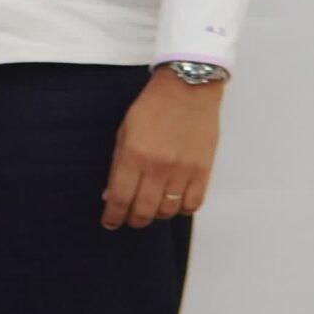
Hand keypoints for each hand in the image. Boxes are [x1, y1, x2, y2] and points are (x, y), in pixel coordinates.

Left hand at [101, 71, 223, 228]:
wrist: (188, 90)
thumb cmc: (152, 108)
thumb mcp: (124, 132)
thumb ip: (117, 164)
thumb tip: (110, 194)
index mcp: (134, 155)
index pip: (120, 197)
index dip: (113, 215)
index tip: (109, 222)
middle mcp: (158, 167)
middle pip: (144, 210)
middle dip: (133, 220)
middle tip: (128, 220)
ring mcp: (183, 171)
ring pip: (168, 210)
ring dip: (156, 215)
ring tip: (150, 209)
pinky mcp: (204, 171)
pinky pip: (193, 204)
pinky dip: (181, 209)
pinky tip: (173, 202)